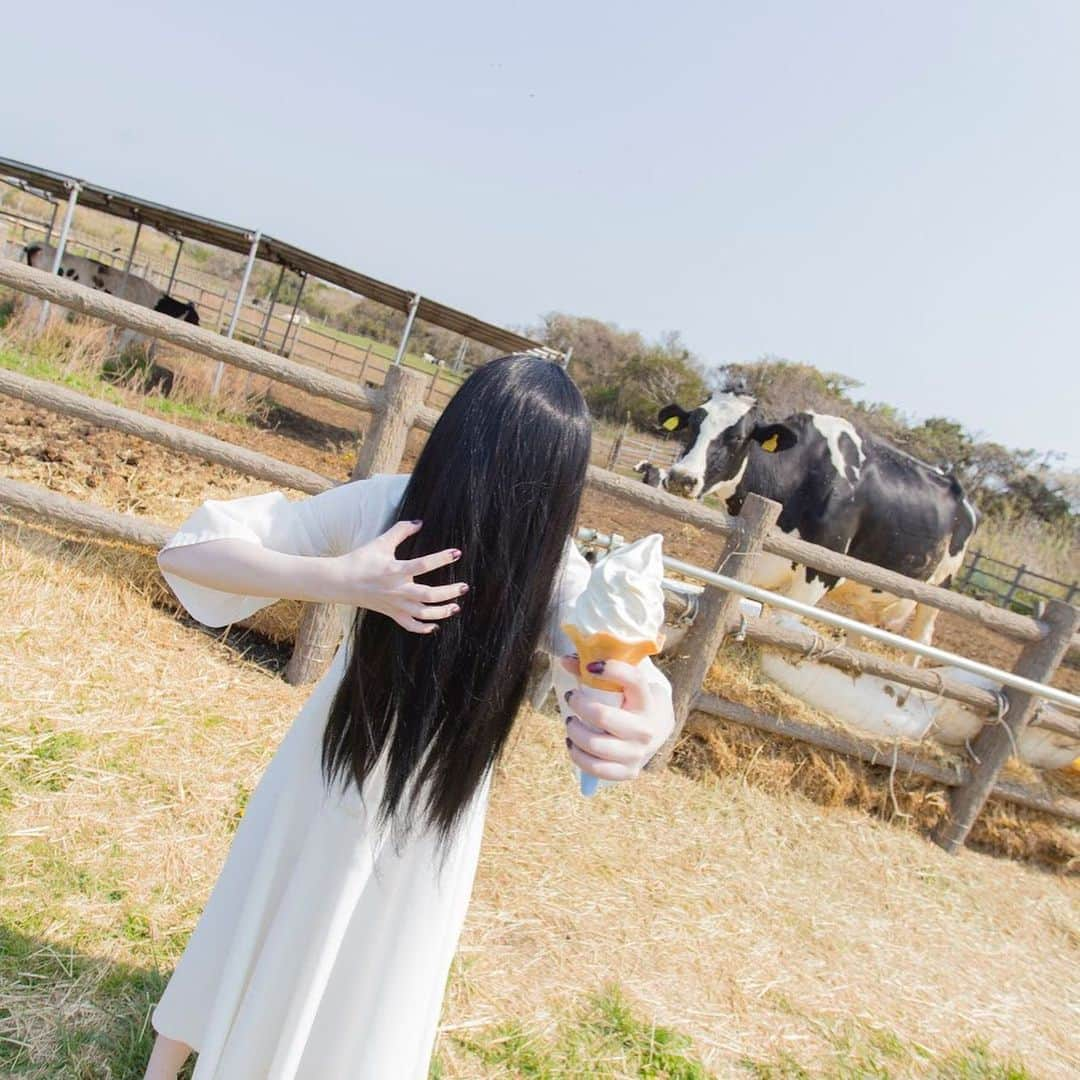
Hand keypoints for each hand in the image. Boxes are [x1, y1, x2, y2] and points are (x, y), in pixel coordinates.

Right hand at [329, 519, 466, 632]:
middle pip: (428, 595)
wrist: (340, 582)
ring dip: (442, 612)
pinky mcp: (391, 613)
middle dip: (449, 592)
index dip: (441, 558)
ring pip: (423, 614)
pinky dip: (423, 628)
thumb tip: (419, 522)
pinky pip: (409, 625)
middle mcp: (397, 590)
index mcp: (394, 570)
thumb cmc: (361, 560)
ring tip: (456, 607)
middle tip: (465, 587)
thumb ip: (401, 531)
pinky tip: (435, 625)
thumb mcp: (380, 542)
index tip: (457, 552)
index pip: (423, 565)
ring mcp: (394, 604)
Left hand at [559, 655, 674, 780]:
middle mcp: (645, 729)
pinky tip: (572, 743)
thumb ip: (596, 669)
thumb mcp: (622, 683)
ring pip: (595, 744)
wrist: (655, 730)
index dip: (612, 670)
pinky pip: (595, 768)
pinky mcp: (628, 772)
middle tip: (571, 697)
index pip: (634, 680)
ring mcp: (637, 753)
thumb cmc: (631, 700)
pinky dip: (577, 755)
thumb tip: (565, 661)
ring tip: (570, 721)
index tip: (591, 666)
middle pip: (603, 716)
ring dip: (574, 730)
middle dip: (579, 704)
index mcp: (648, 701)